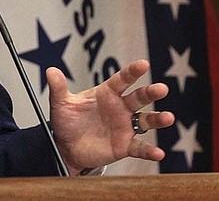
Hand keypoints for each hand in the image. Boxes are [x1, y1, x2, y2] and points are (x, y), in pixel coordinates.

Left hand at [47, 59, 173, 172]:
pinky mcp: (125, 145)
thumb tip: (50, 70)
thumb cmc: (67, 121)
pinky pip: (140, 147)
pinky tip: (158, 153)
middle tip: (162, 89)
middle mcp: (120, 108)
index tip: (143, 64)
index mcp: (106, 93)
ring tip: (168, 118)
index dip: (132, 72)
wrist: (66, 146)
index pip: (121, 80)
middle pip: (138, 97)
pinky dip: (149, 150)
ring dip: (157, 119)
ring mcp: (125, 126)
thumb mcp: (61, 104)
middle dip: (150, 93)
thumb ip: (58, 88)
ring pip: (145, 120)